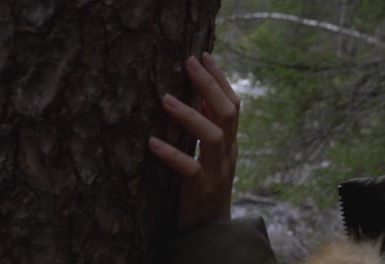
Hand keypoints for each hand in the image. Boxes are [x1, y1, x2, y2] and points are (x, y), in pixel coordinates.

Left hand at [149, 53, 240, 230]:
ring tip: (165, 98)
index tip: (203, 56)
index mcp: (230, 142)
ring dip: (189, 115)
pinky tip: (152, 142)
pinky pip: (189, 168)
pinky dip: (171, 154)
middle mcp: (228, 153)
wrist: (211, 229)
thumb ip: (208, 127)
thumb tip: (198, 97)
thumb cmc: (205, 184)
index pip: (232, 104)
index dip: (220, 79)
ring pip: (212, 136)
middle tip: (188, 62)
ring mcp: (218, 171)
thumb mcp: (210, 154)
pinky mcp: (202, 190)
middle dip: (209, 85)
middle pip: (227, 113)